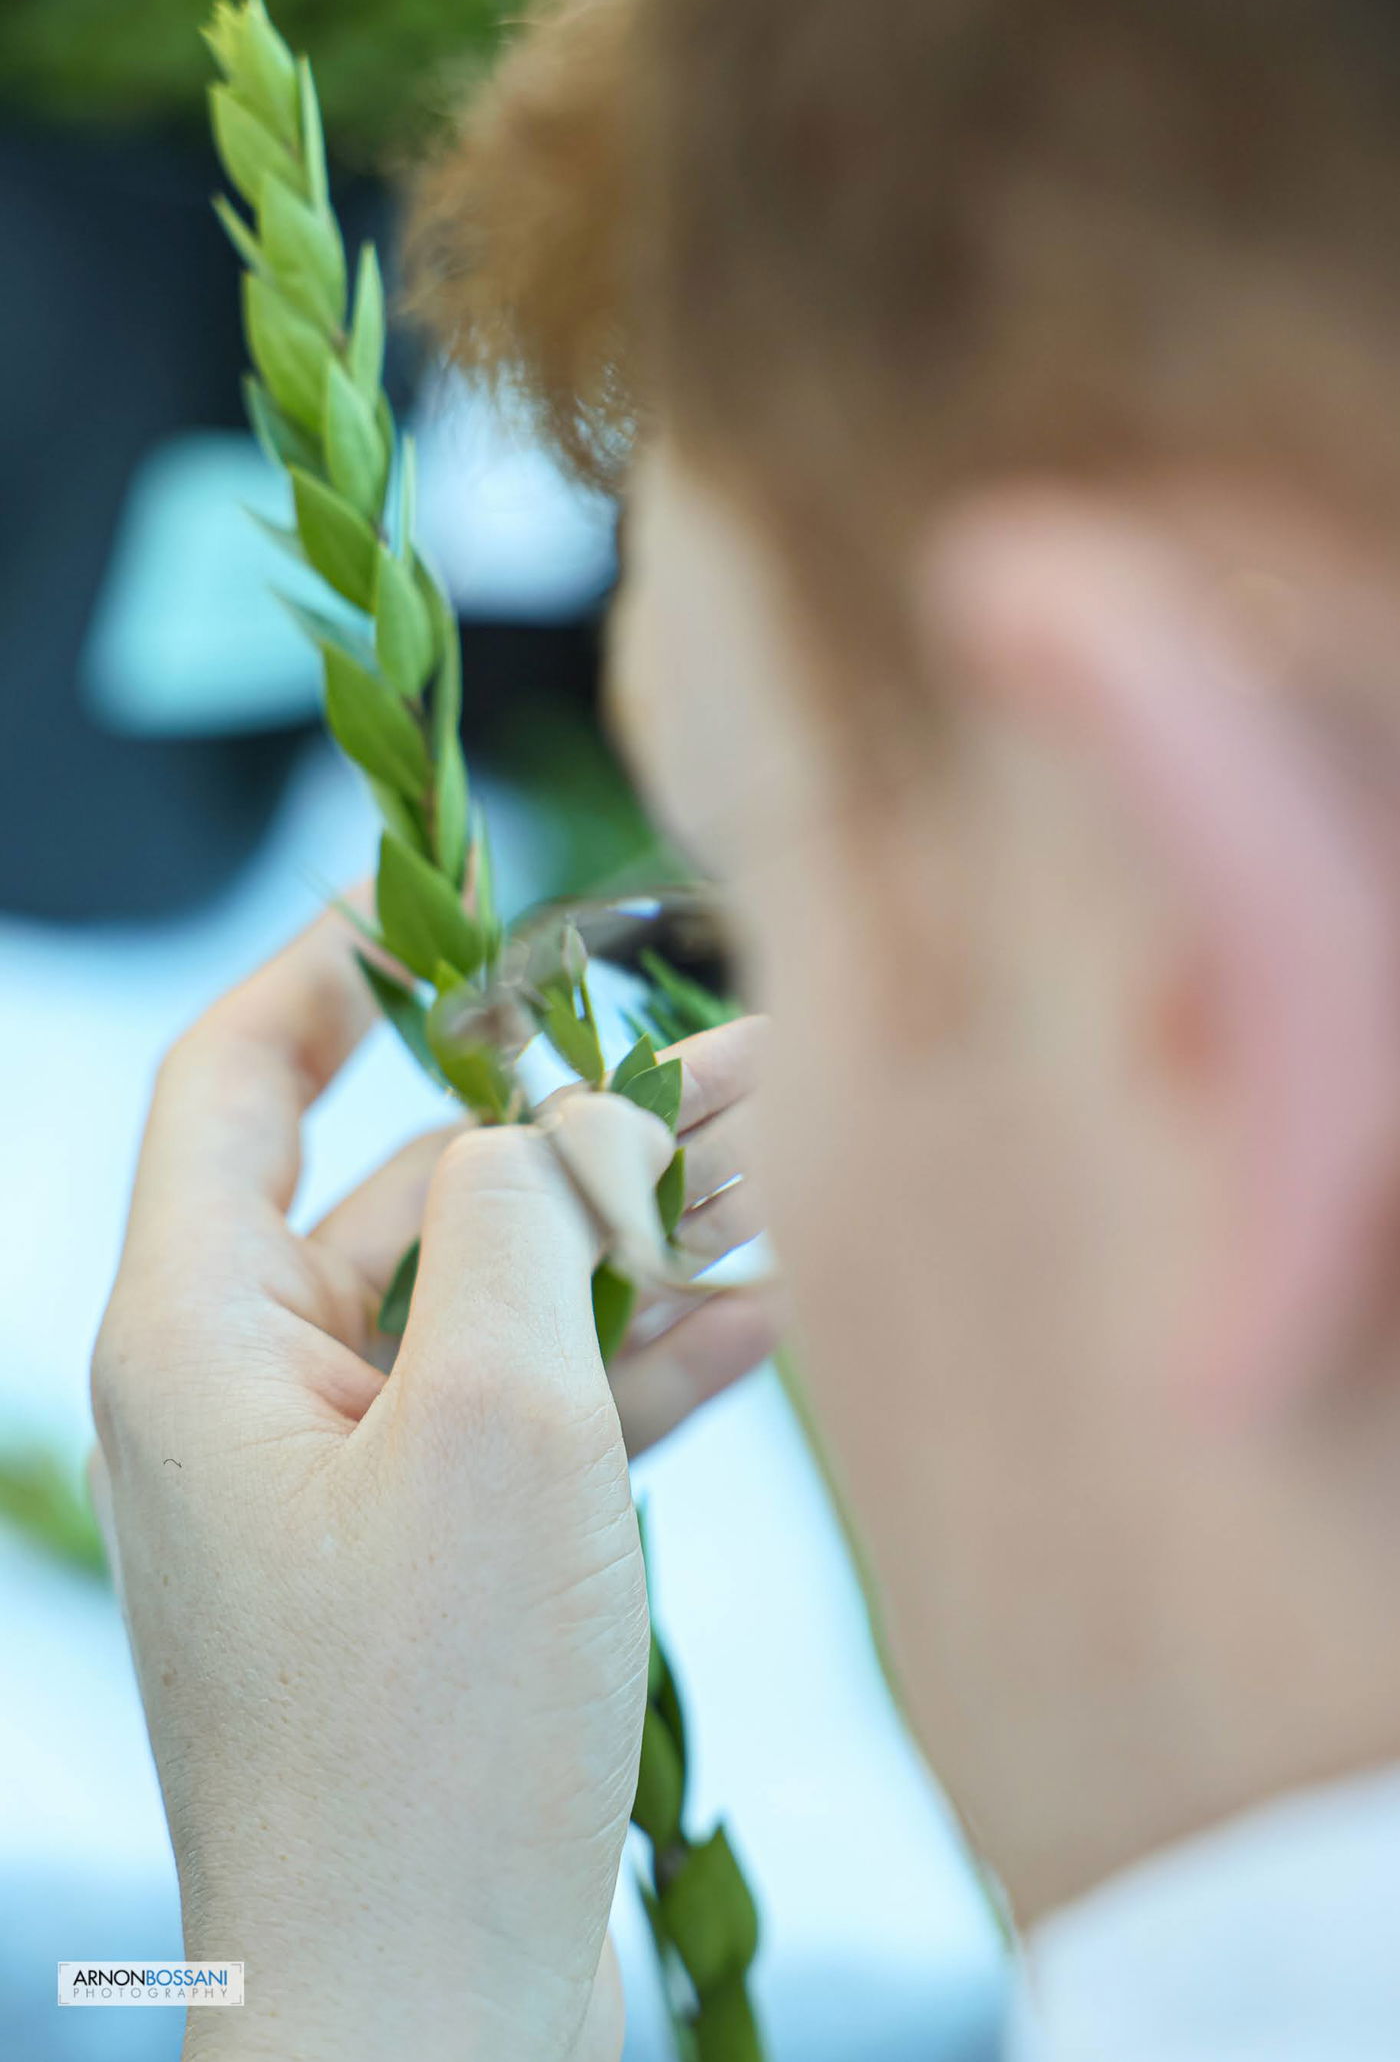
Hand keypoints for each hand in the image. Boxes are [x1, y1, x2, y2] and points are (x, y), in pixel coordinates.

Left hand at [89, 902, 773, 2061]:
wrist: (428, 2026)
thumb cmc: (430, 1729)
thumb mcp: (496, 1421)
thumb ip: (531, 1217)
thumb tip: (566, 1115)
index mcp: (202, 1337)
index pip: (230, 1084)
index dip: (326, 972)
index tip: (431, 894)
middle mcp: (255, 1400)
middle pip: (412, 1193)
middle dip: (573, 1121)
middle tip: (737, 1049)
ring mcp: (349, 1494)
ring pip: (494, 1305)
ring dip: (632, 1240)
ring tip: (787, 1168)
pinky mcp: (433, 1578)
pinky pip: (530, 1421)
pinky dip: (635, 1366)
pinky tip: (760, 1320)